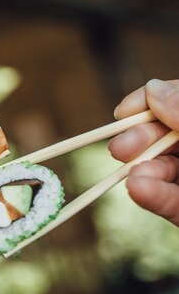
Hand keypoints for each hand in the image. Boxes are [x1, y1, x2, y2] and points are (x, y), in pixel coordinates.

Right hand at [108, 79, 178, 225]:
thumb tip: (153, 89)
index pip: (174, 100)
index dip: (149, 101)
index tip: (123, 113)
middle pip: (162, 135)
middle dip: (139, 140)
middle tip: (119, 150)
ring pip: (161, 171)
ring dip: (143, 173)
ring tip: (135, 179)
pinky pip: (170, 204)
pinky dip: (153, 197)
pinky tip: (138, 190)